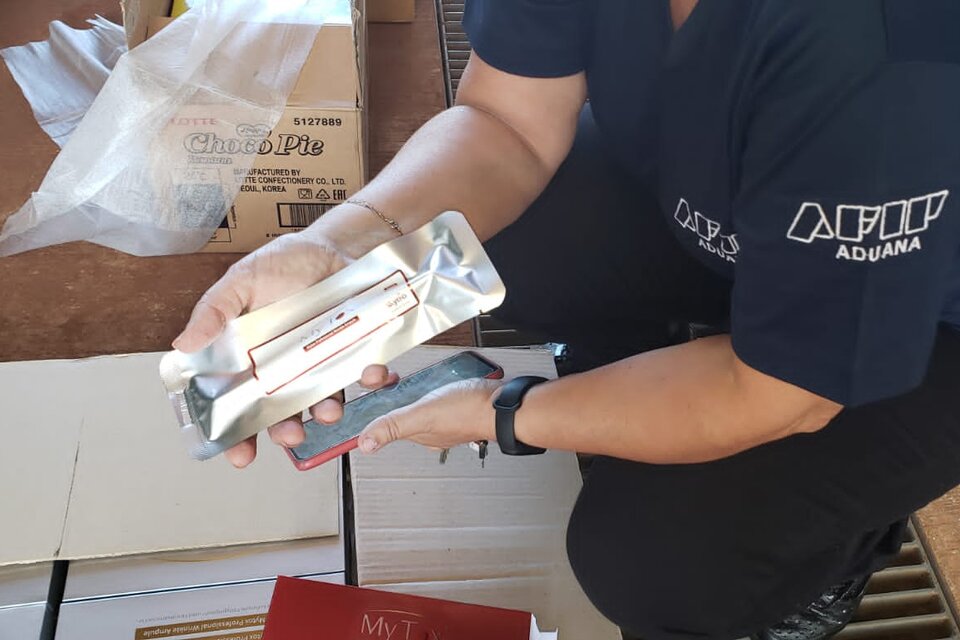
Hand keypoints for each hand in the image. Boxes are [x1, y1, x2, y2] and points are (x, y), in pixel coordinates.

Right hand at [173, 228, 363, 467]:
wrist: (336, 244)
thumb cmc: (286, 263)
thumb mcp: (243, 281)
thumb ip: (215, 311)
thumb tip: (183, 344)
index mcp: (253, 357)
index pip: (240, 404)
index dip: (238, 433)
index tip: (239, 454)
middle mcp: (288, 367)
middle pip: (283, 413)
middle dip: (286, 431)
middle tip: (289, 434)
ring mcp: (323, 361)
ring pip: (324, 400)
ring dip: (326, 411)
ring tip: (328, 409)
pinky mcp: (355, 351)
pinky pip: (364, 372)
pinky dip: (369, 377)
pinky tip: (370, 373)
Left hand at [356, 377, 501, 453]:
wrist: (506, 403)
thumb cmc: (471, 411)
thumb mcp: (423, 415)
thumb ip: (393, 426)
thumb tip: (365, 443)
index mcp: (418, 433)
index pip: (385, 419)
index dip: (376, 400)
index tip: (376, 383)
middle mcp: (429, 427)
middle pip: (399, 406)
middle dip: (391, 387)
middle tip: (391, 375)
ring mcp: (444, 414)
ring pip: (416, 397)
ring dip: (411, 383)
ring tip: (411, 375)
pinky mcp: (456, 402)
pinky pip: (434, 392)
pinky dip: (430, 382)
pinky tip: (433, 376)